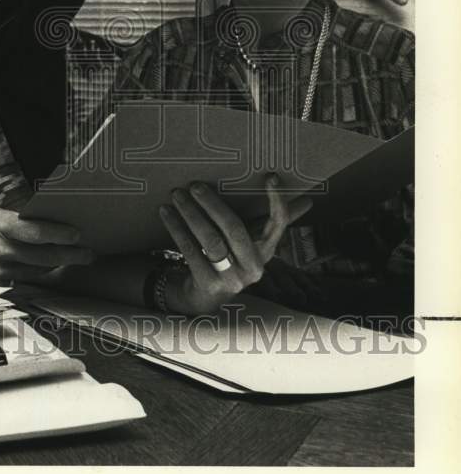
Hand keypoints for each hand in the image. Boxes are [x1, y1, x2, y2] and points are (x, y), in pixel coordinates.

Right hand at [0, 206, 93, 285]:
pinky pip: (22, 280)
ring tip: (75, 259)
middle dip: (70, 255)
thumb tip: (41, 221)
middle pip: (43, 256)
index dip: (60, 234)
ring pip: (36, 271)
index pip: (36, 232)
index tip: (78, 234)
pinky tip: (50, 269)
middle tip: (88, 253)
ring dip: (57, 266)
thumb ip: (13, 219)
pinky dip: (38, 274)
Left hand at [158, 177, 311, 314]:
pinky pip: (191, 251)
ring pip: (210, 240)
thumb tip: (308, 201)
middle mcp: (254, 267)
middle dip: (213, 204)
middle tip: (194, 185)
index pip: (278, 224)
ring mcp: (232, 279)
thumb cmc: (231, 258)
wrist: (206, 296)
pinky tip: (166, 213)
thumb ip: (273, 222)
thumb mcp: (251, 242)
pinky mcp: (209, 285)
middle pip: (235, 229)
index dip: (276, 201)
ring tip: (176, 195)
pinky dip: (177, 229)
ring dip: (190, 214)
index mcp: (267, 252)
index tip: (270, 176)